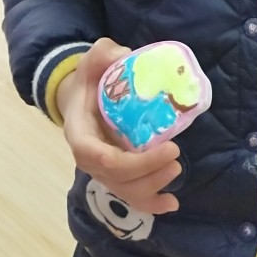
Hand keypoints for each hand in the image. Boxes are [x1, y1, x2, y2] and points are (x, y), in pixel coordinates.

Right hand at [56, 38, 182, 214]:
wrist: (81, 96)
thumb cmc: (89, 79)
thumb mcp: (93, 59)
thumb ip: (103, 53)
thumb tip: (124, 56)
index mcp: (80, 134)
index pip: (101, 158)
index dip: (134, 162)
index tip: (167, 148)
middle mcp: (88, 158)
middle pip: (117, 178)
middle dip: (149, 173)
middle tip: (176, 154)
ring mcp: (102, 169)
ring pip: (125, 191)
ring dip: (152, 187)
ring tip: (176, 169)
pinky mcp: (115, 173)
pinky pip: (130, 195)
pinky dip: (151, 203)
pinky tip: (171, 204)